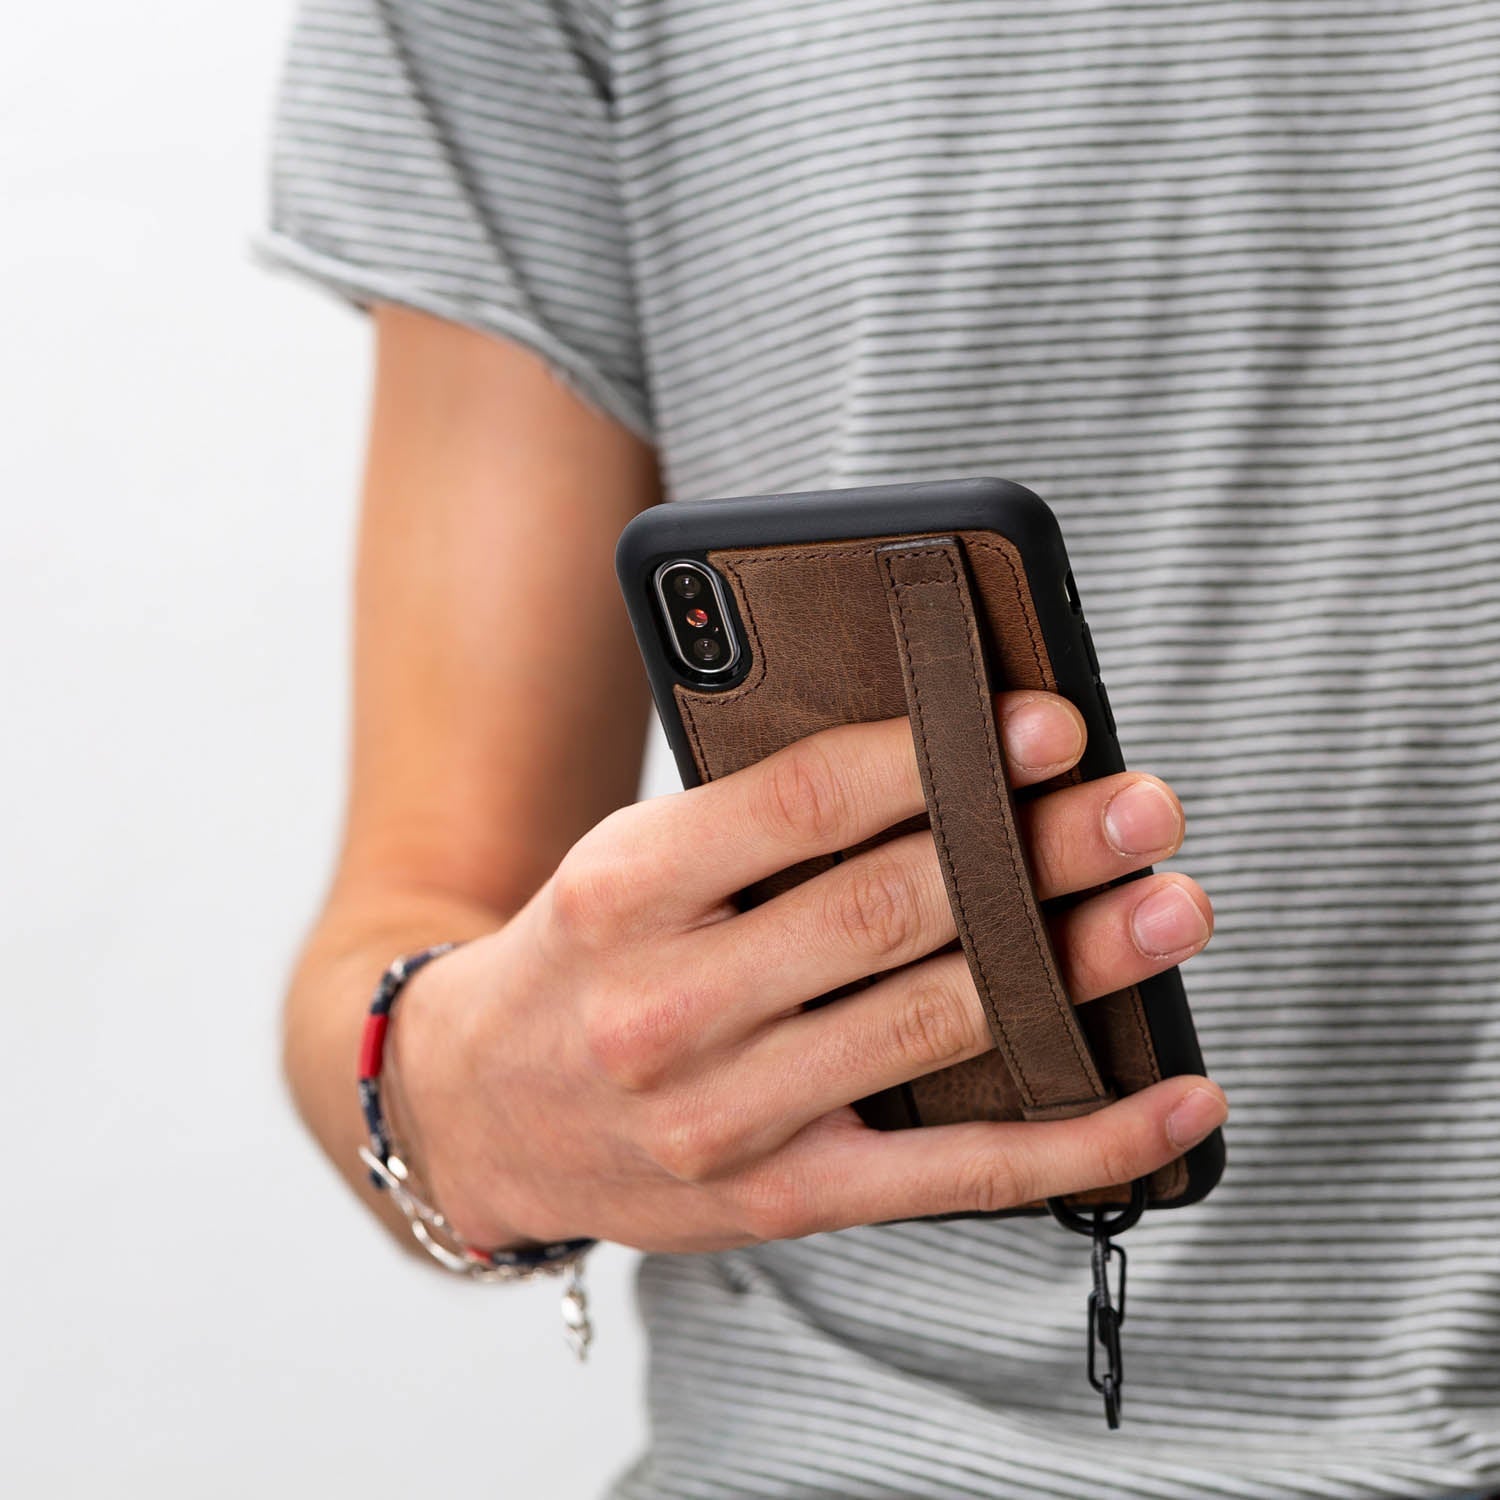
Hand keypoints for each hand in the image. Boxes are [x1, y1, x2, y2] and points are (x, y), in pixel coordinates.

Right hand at [388, 690, 1223, 1251]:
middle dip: (1032, 854)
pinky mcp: (781, 1199)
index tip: (1046, 723)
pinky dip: (1078, 1140)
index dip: (936, 757)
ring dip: (1072, 968)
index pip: (801, 803)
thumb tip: (942, 763)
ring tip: (1169, 909)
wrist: (476, 1110)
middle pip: (887, 911)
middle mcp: (668, 1005)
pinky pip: (953, 1175)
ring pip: (933, 1027)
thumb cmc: (582, 957)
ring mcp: (724, 1116)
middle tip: (1139, 808)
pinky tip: (1172, 1100)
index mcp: (627, 888)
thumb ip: (757, 820)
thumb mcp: (631, 860)